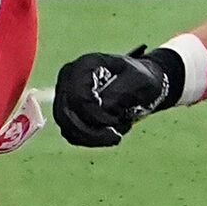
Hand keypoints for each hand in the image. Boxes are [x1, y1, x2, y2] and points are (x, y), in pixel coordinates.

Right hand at [54, 47, 180, 147]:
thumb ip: (118, 93)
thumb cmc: (140, 78)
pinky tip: (108, 136)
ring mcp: (66, 95)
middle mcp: (69, 78)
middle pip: (66, 113)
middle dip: (91, 131)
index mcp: (85, 65)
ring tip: (115, 136)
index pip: (78, 96)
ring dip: (92, 138)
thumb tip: (101, 107)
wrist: (141, 84)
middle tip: (116, 137)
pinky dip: (90, 140)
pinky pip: (71, 134)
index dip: (95, 115)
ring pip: (67, 126)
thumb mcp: (137, 81)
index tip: (116, 121)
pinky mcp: (68, 112)